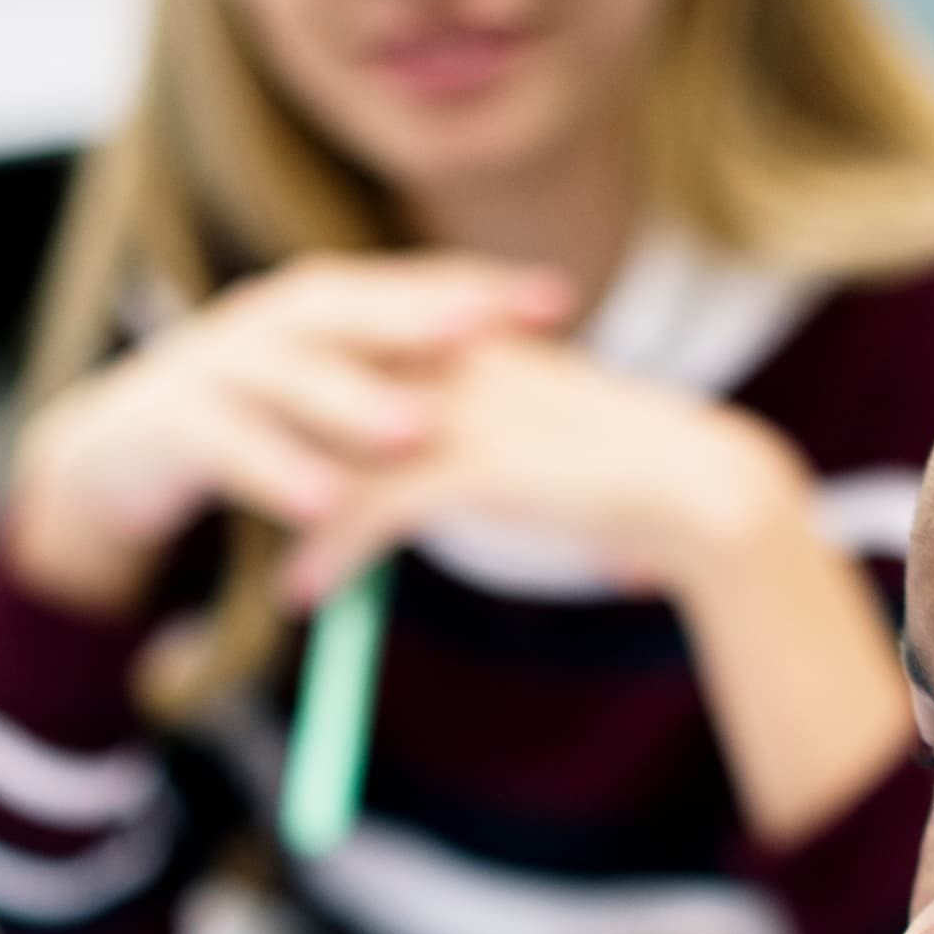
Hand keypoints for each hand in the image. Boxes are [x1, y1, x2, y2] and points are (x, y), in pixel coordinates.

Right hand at [2, 253, 572, 616]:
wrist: (115, 457)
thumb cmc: (248, 432)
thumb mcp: (328, 411)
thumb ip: (405, 402)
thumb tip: (523, 416)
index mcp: (316, 314)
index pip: (403, 287)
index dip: (476, 287)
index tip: (556, 301)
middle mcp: (267, 325)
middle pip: (347, 309)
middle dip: (417, 315)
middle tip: (486, 330)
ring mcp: (211, 368)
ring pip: (287, 373)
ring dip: (352, 400)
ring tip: (415, 431)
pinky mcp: (167, 424)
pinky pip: (226, 443)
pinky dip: (276, 470)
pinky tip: (324, 501)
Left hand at [278, 337, 809, 610]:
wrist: (697, 491)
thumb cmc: (640, 477)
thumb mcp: (555, 441)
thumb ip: (505, 436)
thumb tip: (480, 468)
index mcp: (480, 340)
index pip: (367, 350)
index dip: (314, 395)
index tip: (273, 435)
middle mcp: (460, 361)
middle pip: (330, 392)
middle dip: (277, 446)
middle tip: (236, 490)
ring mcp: (460, 411)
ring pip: (337, 455)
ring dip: (290, 513)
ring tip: (271, 566)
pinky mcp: (466, 468)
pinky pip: (366, 511)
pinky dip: (326, 555)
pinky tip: (301, 593)